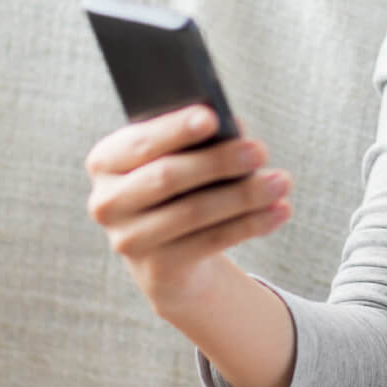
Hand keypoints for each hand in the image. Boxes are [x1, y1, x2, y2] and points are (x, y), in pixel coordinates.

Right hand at [84, 105, 293, 317]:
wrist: (170, 255)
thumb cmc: (179, 187)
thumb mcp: (180, 158)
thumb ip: (197, 140)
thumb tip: (235, 129)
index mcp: (105, 162)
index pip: (139, 142)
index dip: (174, 129)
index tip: (211, 117)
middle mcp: (106, 202)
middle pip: (166, 177)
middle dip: (217, 161)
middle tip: (260, 150)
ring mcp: (128, 240)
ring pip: (193, 212)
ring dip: (244, 195)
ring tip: (281, 182)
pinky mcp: (156, 269)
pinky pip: (210, 242)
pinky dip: (250, 224)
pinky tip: (280, 210)